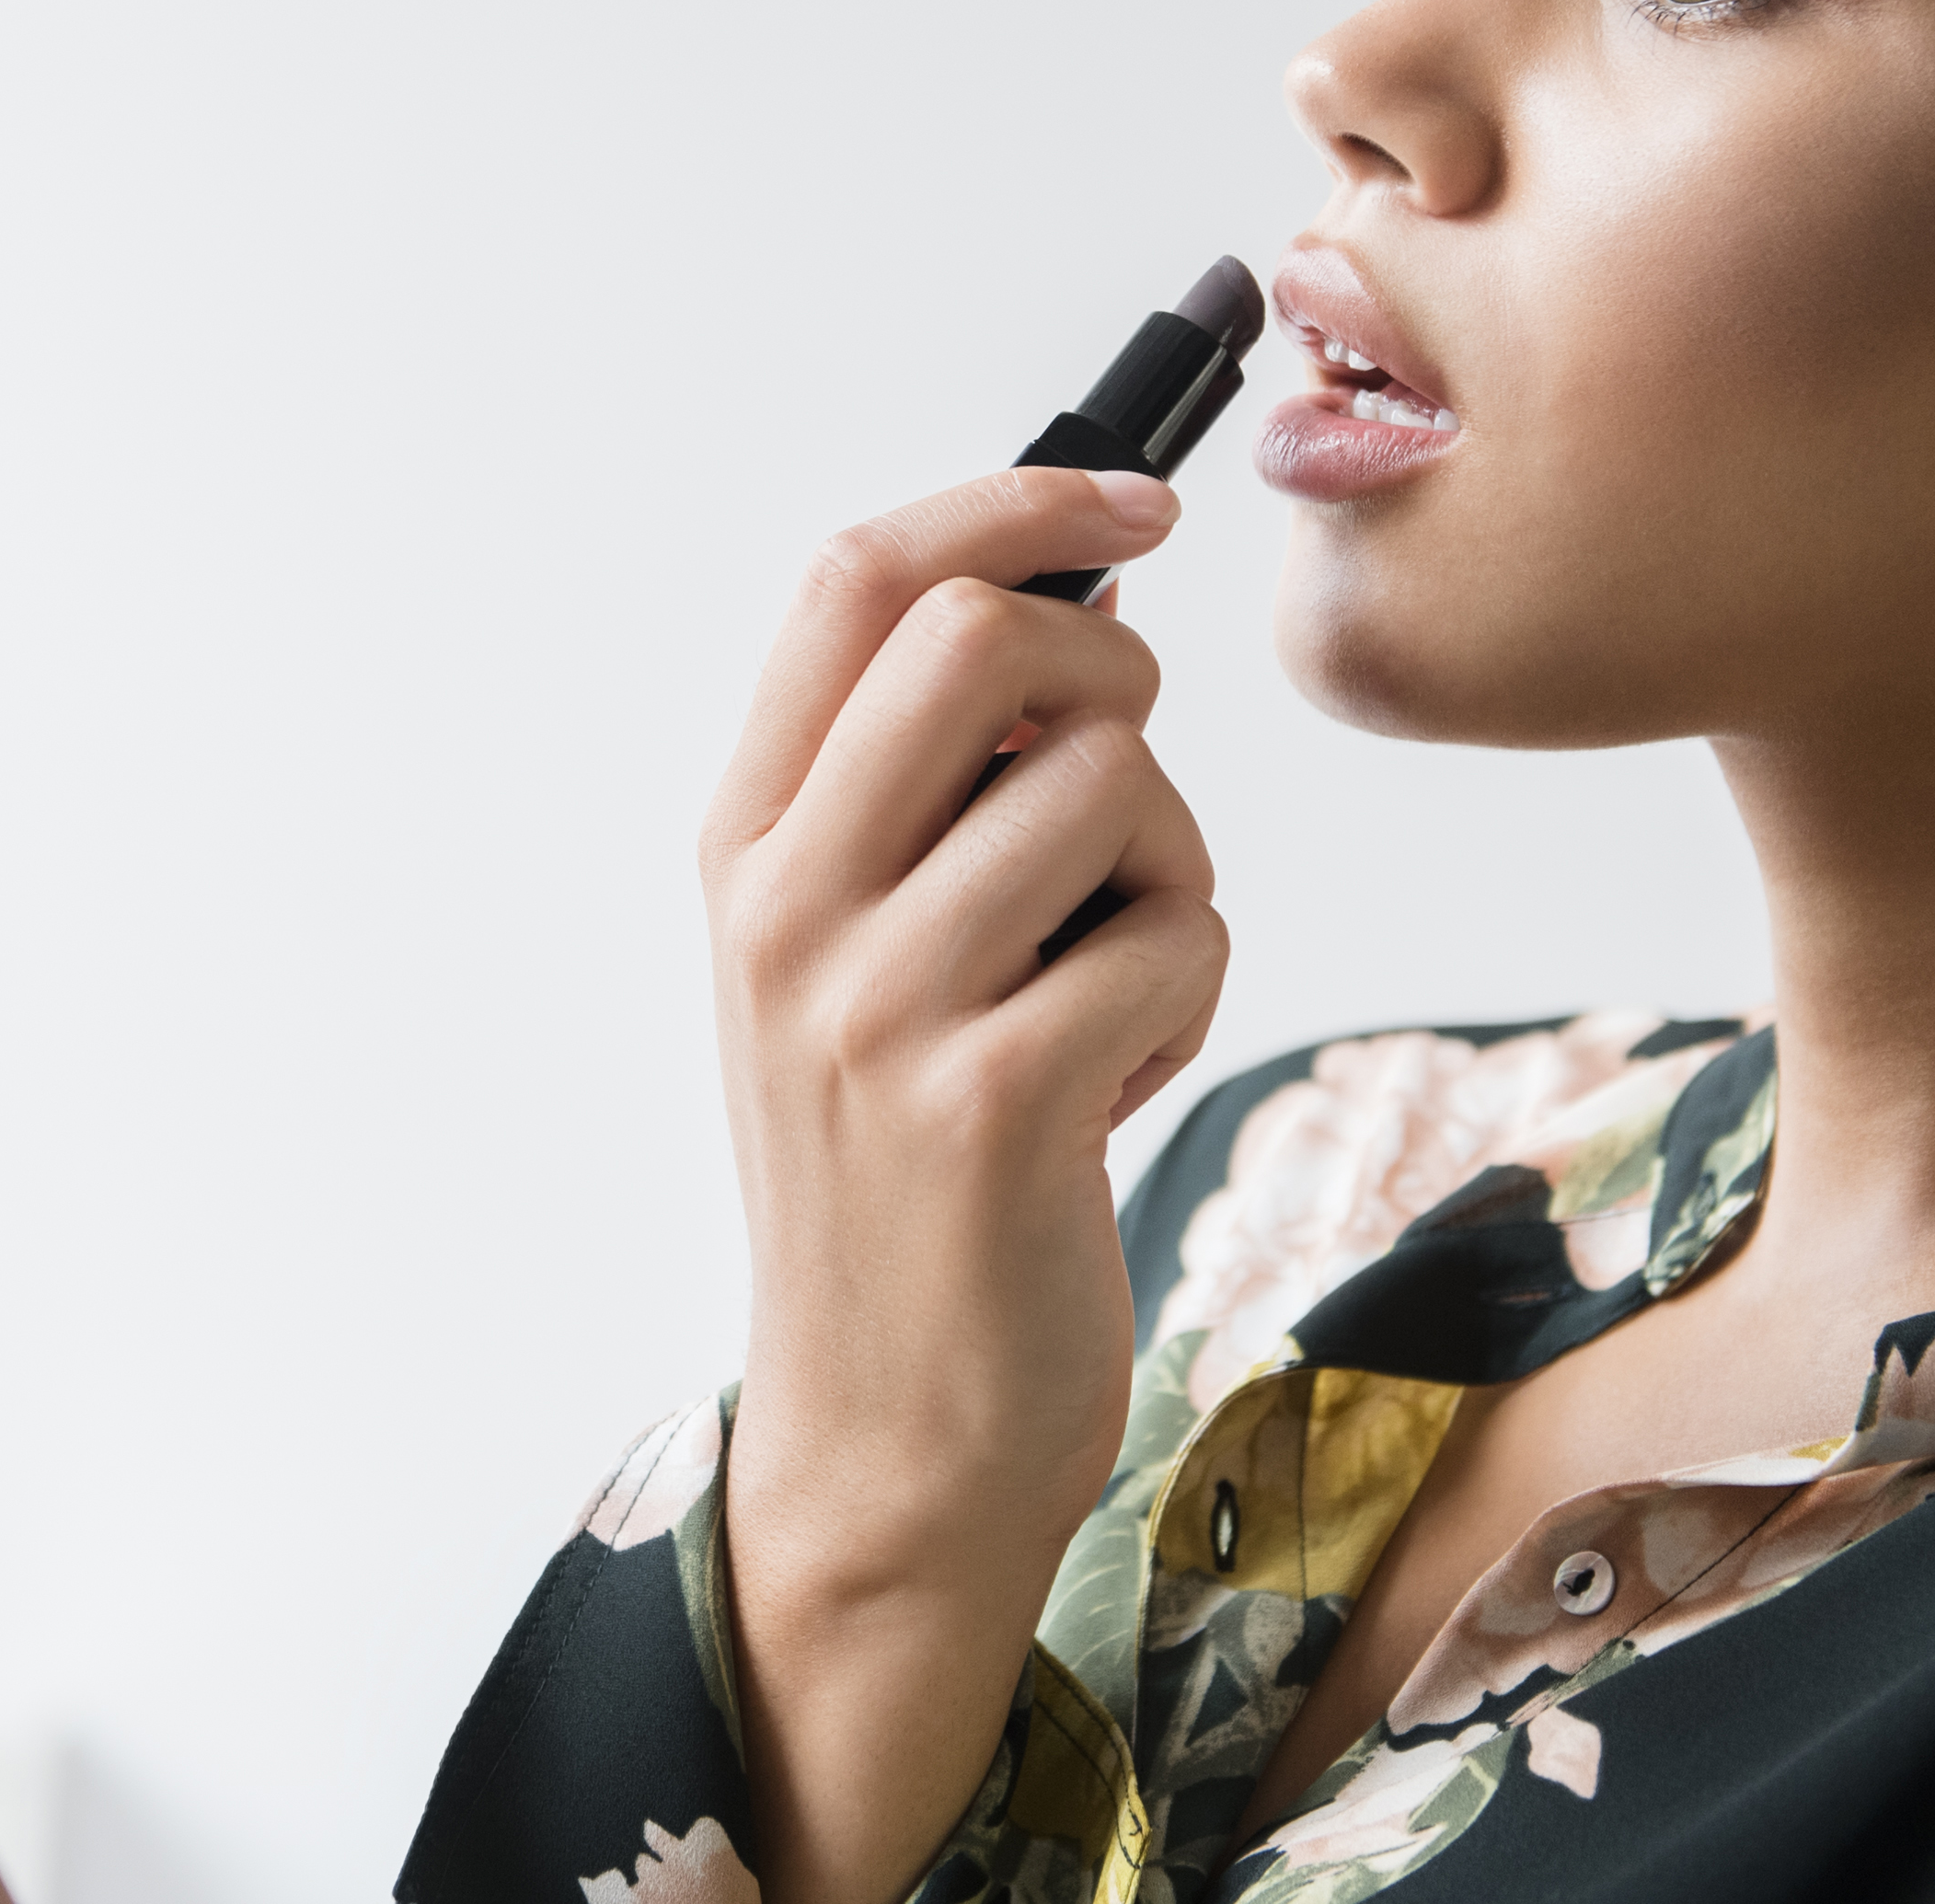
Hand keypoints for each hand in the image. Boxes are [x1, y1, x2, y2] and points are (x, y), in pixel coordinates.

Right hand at [703, 471, 1229, 1903]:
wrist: (888, 1437)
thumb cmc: (909, 1169)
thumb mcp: (856, 957)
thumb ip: (922, 788)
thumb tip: (1075, 592)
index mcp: (745, 844)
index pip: (857, 578)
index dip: (1016, 500)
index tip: (1140, 498)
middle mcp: (786, 907)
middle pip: (986, 637)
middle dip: (1117, 671)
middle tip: (1125, 782)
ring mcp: (879, 1004)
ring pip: (1116, 788)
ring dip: (1169, 871)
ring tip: (1109, 984)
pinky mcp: (995, 1102)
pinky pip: (1177, 933)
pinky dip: (1189, 990)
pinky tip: (1121, 1081)